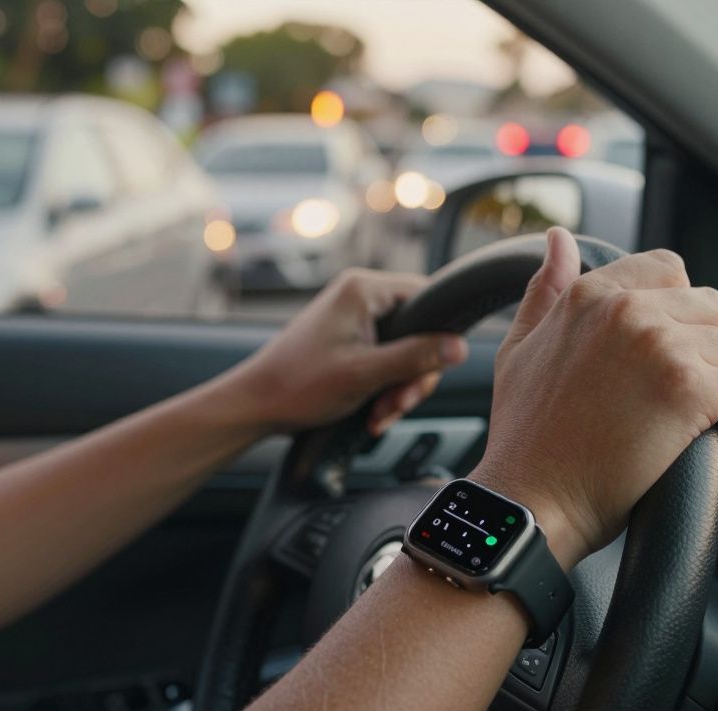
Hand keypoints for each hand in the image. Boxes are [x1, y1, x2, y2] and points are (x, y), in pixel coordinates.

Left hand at [236, 269, 468, 434]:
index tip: (433, 369)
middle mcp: (360, 297)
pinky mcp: (351, 342)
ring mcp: (355, 320)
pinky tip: (373, 413)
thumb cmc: (298, 384)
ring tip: (380, 414)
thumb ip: (415, 358)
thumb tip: (459, 346)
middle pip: (419, 331)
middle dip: (413, 375)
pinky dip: (385, 389)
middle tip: (398, 403)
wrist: (257, 406)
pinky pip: (386, 361)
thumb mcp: (365, 374)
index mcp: (363, 289)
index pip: (428, 297)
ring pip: (405, 352)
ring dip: (399, 389)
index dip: (438, 335)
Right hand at [469, 228, 717, 566]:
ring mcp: (660, 346)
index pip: (669, 269)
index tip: (659, 356)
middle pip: (712, 307)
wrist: (530, 500)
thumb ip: (545, 290)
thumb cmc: (524, 437)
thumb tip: (559, 239)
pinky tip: (710, 441)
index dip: (675, 314)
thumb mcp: (518, 349)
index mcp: (590, 295)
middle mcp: (627, 309)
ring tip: (689, 421)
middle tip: (672, 397)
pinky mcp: (688, 390)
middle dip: (702, 351)